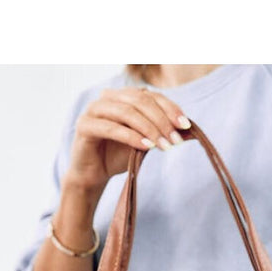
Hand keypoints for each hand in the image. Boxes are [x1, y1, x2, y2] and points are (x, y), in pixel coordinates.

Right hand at [64, 86, 191, 192]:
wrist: (93, 174)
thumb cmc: (118, 155)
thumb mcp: (144, 141)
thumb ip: (160, 132)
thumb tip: (187, 129)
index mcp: (123, 96)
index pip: (150, 95)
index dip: (170, 108)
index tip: (185, 126)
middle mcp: (108, 97)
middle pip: (140, 101)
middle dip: (161, 120)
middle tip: (175, 140)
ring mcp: (94, 109)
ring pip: (127, 112)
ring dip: (149, 128)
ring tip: (164, 146)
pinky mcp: (84, 125)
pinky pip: (111, 127)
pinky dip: (131, 136)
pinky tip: (146, 147)